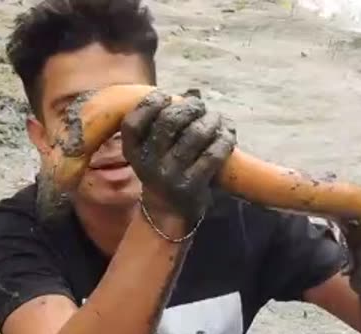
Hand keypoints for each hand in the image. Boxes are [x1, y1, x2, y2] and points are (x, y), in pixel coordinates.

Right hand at [121, 90, 236, 221]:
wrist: (167, 212)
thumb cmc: (161, 169)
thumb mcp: (147, 152)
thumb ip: (157, 126)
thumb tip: (190, 94)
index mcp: (133, 152)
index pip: (133, 123)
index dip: (149, 104)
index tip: (165, 95)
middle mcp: (149, 163)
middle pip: (169, 122)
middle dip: (189, 107)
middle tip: (199, 105)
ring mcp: (170, 175)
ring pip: (195, 135)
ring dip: (211, 120)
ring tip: (216, 118)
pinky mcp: (192, 185)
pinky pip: (213, 154)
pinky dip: (224, 140)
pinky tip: (228, 134)